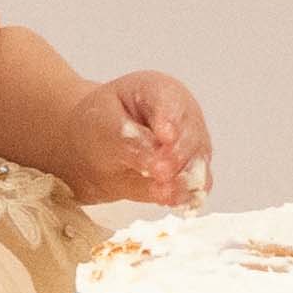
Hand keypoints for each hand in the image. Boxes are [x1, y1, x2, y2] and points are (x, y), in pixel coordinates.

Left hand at [56, 71, 210, 207]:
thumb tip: (157, 163)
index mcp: (159, 90)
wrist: (95, 147)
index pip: (170, 102)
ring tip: (163, 195)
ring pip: (198, 162)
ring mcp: (192, 143)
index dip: (169, 119)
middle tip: (161, 172)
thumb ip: (129, 142)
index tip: (165, 137)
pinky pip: (196, 185)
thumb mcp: (103, 126)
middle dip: (177, 156)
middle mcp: (184, 115)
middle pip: (190, 135)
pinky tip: (172, 202)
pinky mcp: (192, 171)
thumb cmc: (100, 126)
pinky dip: (187, 195)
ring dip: (184, 180)